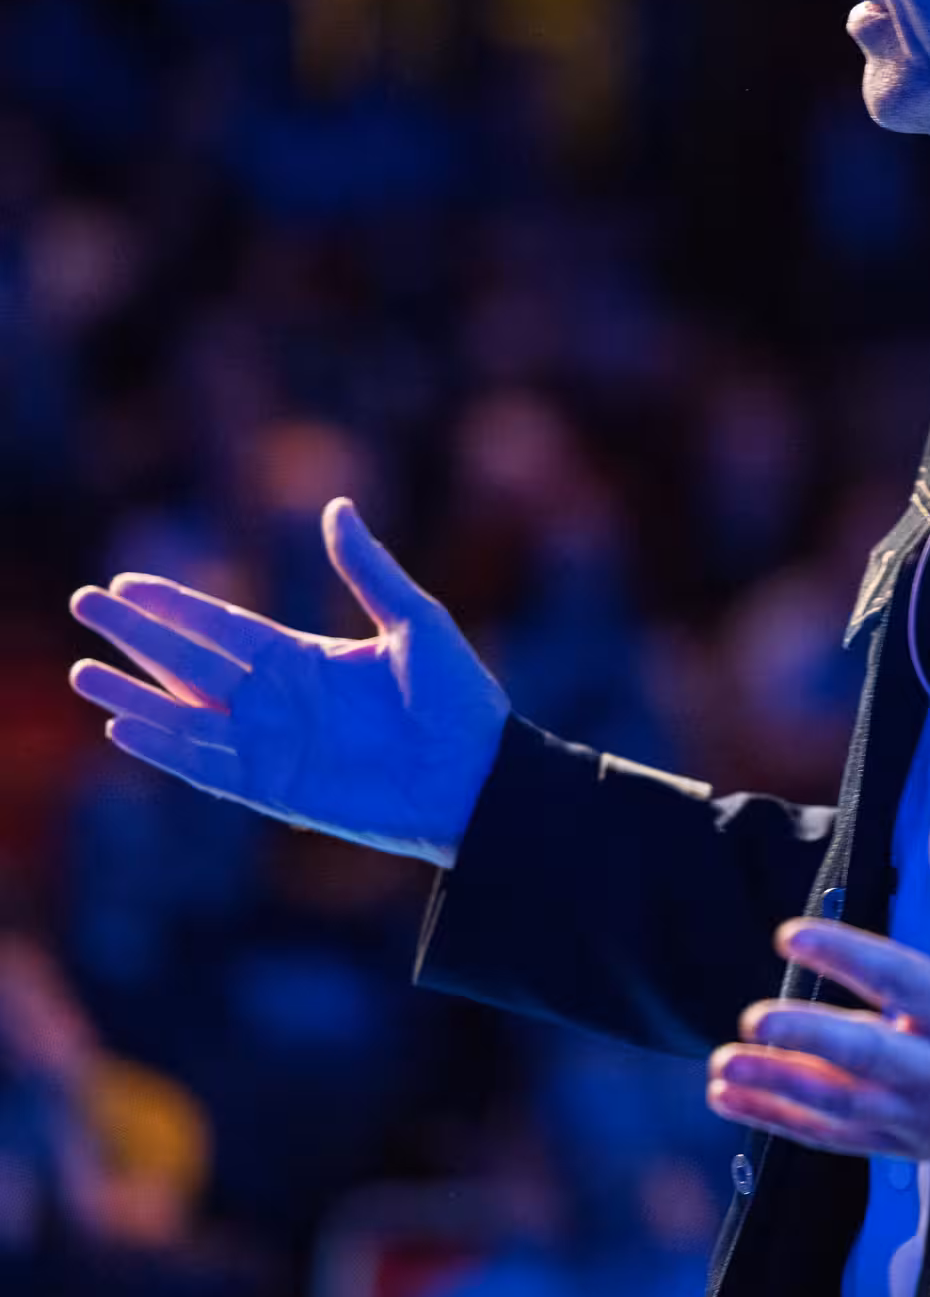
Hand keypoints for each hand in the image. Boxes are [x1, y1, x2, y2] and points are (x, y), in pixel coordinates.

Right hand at [67, 497, 510, 866]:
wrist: (480, 777)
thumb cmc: (460, 700)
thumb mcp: (417, 621)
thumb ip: (368, 569)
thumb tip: (336, 506)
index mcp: (307, 658)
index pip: (223, 626)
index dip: (175, 605)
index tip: (126, 581)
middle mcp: (280, 701)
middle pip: (190, 661)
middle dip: (137, 635)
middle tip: (82, 604)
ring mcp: (274, 746)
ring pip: (185, 715)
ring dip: (134, 693)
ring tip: (82, 671)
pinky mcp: (276, 790)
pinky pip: (206, 766)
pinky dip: (164, 748)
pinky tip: (122, 726)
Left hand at [707, 803, 929, 1164]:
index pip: (900, 980)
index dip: (844, 956)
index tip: (791, 933)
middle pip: (868, 1057)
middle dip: (807, 1041)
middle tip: (754, 1020)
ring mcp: (922, 1116)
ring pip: (840, 1107)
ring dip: (778, 1087)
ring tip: (724, 1064)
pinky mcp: (905, 1143)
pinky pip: (835, 1138)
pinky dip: (780, 1122)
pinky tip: (732, 1099)